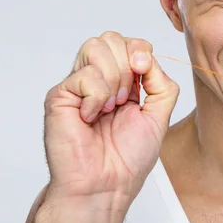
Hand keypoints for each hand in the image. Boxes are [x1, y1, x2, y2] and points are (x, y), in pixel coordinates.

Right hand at [42, 31, 178, 211]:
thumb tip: (148, 58)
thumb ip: (162, 83)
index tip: (145, 75)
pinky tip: (92, 117)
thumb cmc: (128, 157)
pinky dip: (97, 97)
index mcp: (123, 82)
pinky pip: (84, 75)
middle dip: (127, 62)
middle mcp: (99, 79)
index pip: (130, 43)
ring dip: (113, 77)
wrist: (106, 185)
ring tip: (111, 107)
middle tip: (126, 97)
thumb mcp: (159, 115)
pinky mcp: (60, 96)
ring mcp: (78, 86)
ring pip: (95, 45)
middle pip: (111, 38)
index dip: (141, 51)